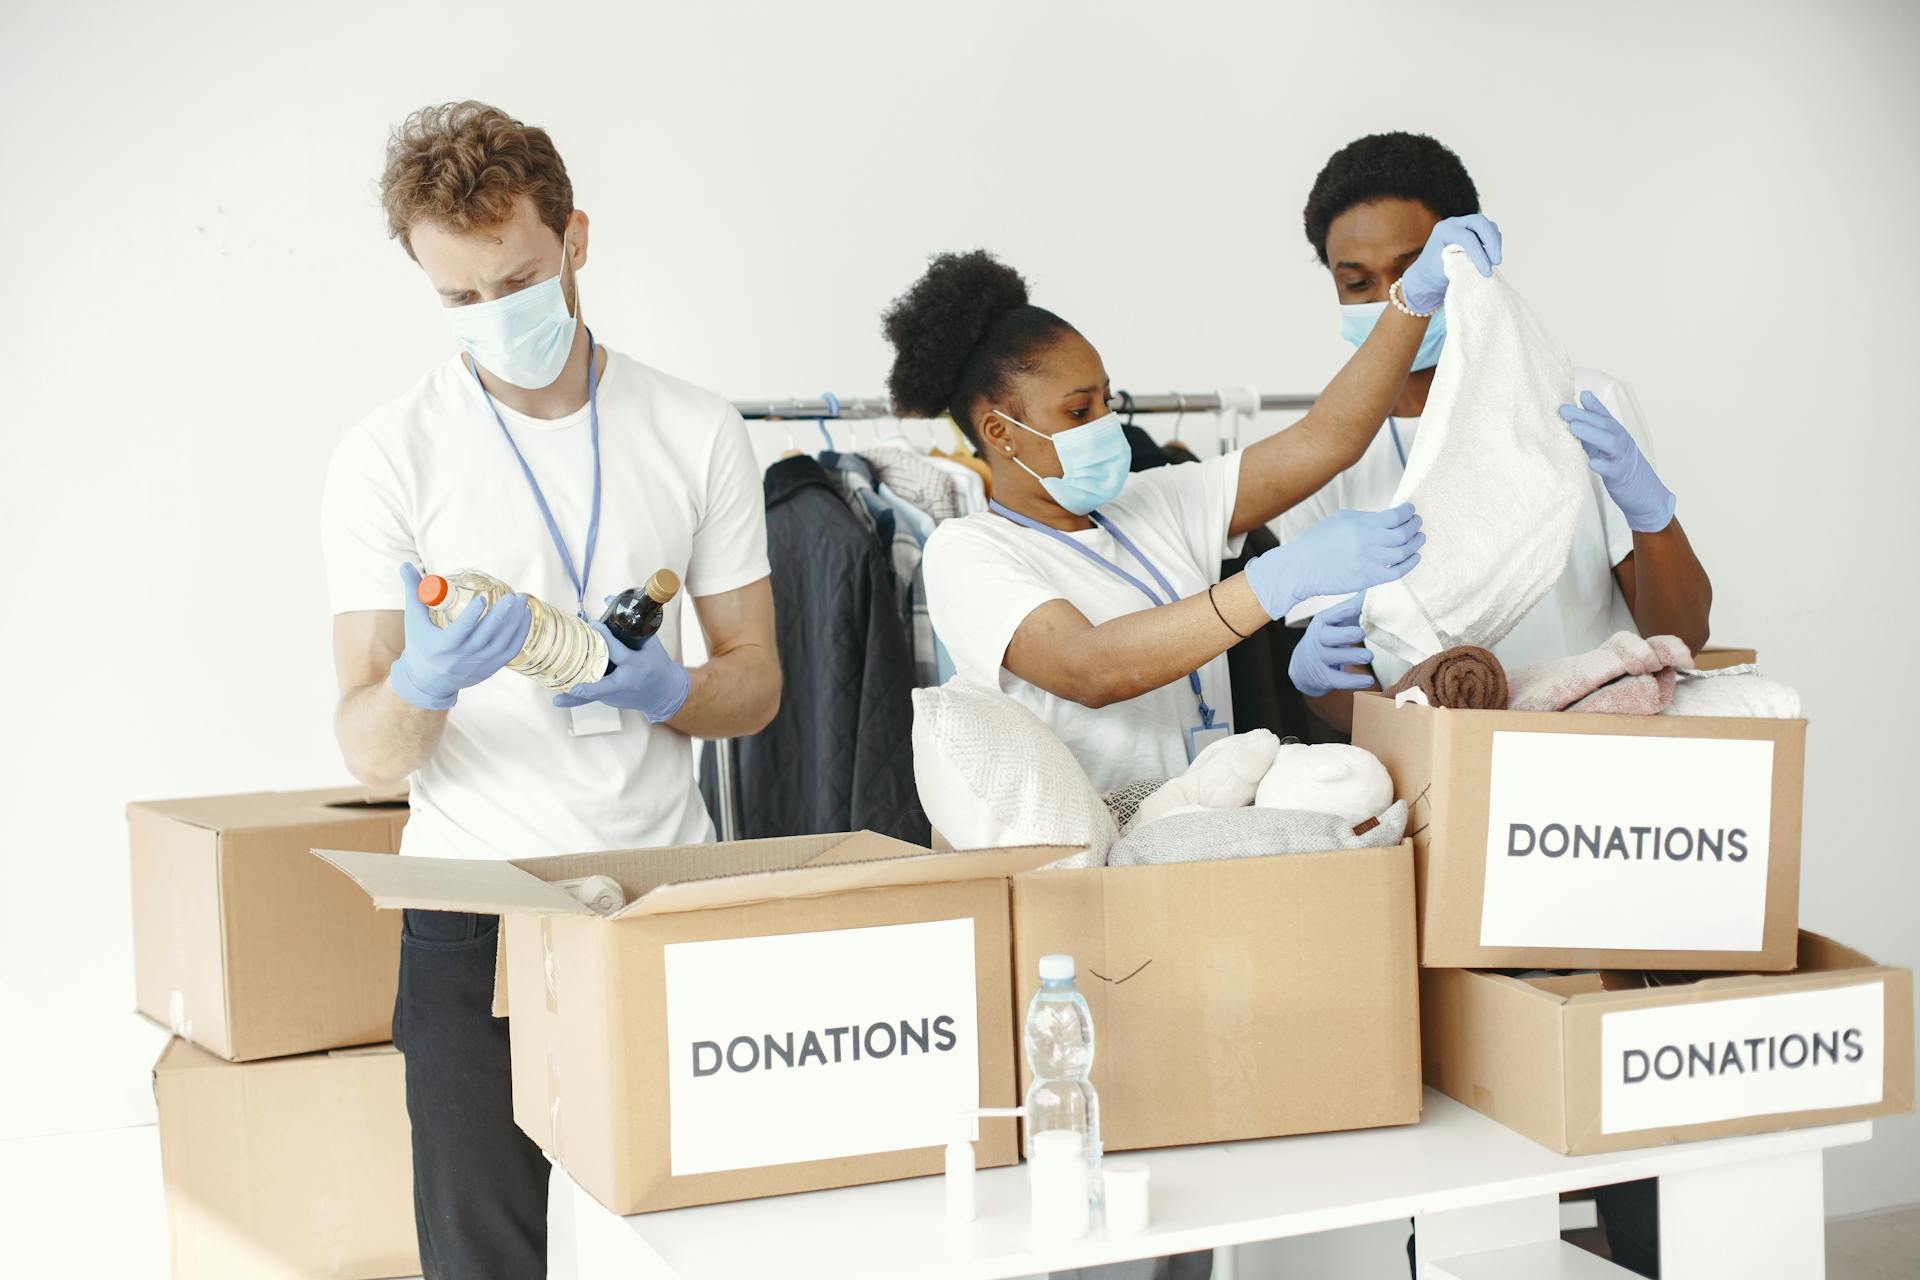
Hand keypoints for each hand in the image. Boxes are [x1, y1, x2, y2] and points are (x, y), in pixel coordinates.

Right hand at [390, 563, 529, 710]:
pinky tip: (525, 616)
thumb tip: (405, 565)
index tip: (484, 598)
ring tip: (521, 601)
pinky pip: (509, 651)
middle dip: (501, 616)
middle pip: (485, 637)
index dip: (472, 616)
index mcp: (442, 646)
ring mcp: (478, 665)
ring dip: (515, 622)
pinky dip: (520, 634)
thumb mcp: (414, 620)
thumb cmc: (421, 644)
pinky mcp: (490, 669)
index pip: (459, 632)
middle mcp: (461, 658)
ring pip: (501, 644)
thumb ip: (414, 592)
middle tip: (513, 596)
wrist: (428, 681)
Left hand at [553, 621, 690, 723]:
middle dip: (591, 685)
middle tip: (576, 686)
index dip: (606, 636)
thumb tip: (608, 598)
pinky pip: (591, 698)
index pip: (619, 650)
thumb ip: (630, 623)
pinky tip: (557, 700)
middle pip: (606, 684)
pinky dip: (575, 699)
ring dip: (576, 696)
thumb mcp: (650, 643)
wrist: (665, 692)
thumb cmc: (657, 663)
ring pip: (595, 694)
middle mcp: (625, 681)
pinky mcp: (611, 699)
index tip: (593, 623)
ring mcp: (617, 693)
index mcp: (637, 664)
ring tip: (557, 699)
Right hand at [1246, 504, 1424, 618]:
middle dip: (1415, 525)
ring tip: (1419, 538)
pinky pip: (1398, 571)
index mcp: (1362, 524)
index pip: (1397, 515)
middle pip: (1404, 533)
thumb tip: (1385, 518)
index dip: (1408, 511)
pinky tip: (1414, 557)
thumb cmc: (1317, 541)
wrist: (1301, 567)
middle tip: (1417, 523)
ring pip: (1404, 551)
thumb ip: (1364, 518)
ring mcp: (1370, 561)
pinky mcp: (1369, 578)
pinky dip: (1410, 564)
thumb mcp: (1339, 520)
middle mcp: (1369, 542)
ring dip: (1416, 543)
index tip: (1411, 509)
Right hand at [1288, 594, 1375, 696]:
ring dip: (1353, 656)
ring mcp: (1321, 660)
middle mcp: (1319, 640)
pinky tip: (1369, 681)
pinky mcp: (1326, 678)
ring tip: (1368, 656)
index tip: (1355, 607)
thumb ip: (1352, 606)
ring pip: (1335, 658)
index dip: (1342, 612)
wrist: (1303, 666)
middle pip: (1328, 637)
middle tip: (1360, 633)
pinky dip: (1354, 681)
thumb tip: (1372, 587)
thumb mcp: (1334, 621)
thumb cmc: (1327, 637)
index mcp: (1323, 623)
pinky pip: (1340, 680)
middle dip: (1345, 634)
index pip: (1330, 616)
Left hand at [1398, 214, 1502, 313]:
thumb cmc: (1434, 274)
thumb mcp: (1445, 270)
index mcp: (1443, 231)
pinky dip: (1494, 242)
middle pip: (1480, 222)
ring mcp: (1464, 223)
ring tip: (1495, 262)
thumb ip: (1461, 264)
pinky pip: (1489, 230)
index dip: (1479, 255)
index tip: (1486, 272)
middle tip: (1497, 262)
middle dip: (1492, 242)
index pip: (1467, 238)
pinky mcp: (1473, 229)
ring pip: (1487, 225)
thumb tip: (1481, 266)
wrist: (1428, 273)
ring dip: (1495, 243)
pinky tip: (1492, 257)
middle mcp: (1453, 223)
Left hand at [1559, 390, 1674, 532]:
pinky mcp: (1622, 476)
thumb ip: (1594, 430)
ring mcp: (1622, 458)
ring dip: (1591, 434)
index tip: (1580, 395)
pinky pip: (1613, 469)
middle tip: (1563, 410)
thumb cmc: (1621, 467)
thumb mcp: (1607, 446)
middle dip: (1583, 416)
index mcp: (1617, 434)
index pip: (1604, 417)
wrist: (1645, 493)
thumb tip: (1580, 412)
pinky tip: (1592, 463)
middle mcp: (1621, 442)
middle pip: (1604, 426)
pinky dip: (1603, 465)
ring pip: (1609, 443)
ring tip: (1573, 428)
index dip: (1593, 405)